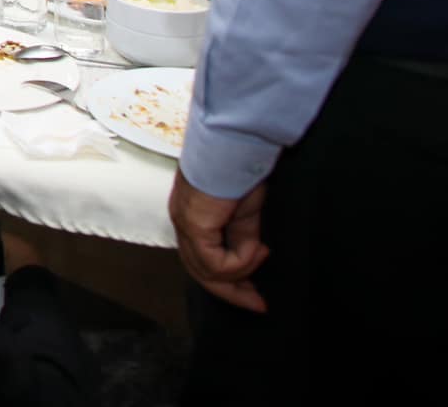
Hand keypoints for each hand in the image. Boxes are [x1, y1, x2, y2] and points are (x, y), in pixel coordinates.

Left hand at [169, 173, 269, 313]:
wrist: (238, 143)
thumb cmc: (243, 166)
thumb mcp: (247, 210)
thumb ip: (243, 235)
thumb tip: (251, 258)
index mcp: (194, 215)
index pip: (202, 260)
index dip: (228, 282)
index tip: (254, 297)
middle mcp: (184, 221)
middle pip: (200, 272)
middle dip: (232, 292)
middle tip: (258, 304)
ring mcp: (185, 224)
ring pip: (206, 272)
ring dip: (240, 273)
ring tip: (263, 254)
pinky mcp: (193, 225)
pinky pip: (215, 263)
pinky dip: (241, 262)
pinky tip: (257, 247)